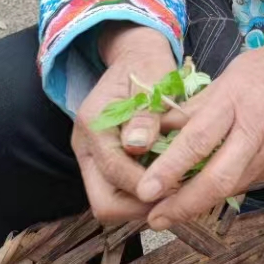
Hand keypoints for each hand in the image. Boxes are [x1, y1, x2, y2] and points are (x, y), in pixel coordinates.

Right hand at [72, 23, 178, 223]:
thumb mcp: (153, 79)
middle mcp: (84, 145)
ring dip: (141, 205)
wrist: (135, 57)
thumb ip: (145, 113)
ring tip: (175, 194)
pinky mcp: (101, 163)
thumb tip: (136, 146)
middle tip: (176, 199)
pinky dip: (141, 196)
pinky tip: (167, 184)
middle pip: (103, 201)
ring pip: (109, 203)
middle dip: (140, 206)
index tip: (179, 188)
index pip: (115, 171)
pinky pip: (117, 193)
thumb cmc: (149, 65)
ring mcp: (90, 157)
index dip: (147, 186)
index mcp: (94, 123)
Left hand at [135, 41, 263, 228]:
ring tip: (173, 207)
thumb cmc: (262, 71)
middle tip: (155, 219)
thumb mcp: (223, 80)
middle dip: (183, 204)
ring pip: (233, 186)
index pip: (198, 141)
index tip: (145, 191)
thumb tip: (152, 137)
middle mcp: (258, 130)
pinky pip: (250, 181)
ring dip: (201, 200)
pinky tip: (211, 187)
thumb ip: (190, 111)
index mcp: (235, 101)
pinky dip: (227, 186)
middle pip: (219, 178)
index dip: (169, 169)